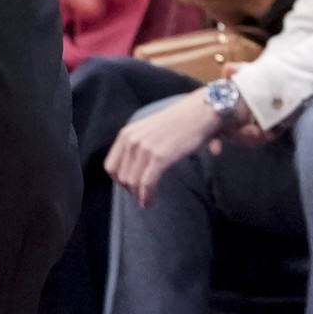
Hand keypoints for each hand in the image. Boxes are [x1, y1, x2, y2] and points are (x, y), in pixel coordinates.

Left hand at [105, 88, 225, 204]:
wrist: (201, 111)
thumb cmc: (180, 120)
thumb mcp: (150, 128)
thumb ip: (139, 144)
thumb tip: (135, 167)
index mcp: (127, 133)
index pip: (111, 165)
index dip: (119, 180)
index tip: (130, 186)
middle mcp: (131, 140)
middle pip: (121, 177)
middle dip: (130, 190)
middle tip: (141, 196)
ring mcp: (144, 149)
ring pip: (132, 183)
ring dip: (139, 196)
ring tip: (146, 201)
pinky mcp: (159, 157)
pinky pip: (147, 184)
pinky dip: (147, 196)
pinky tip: (150, 202)